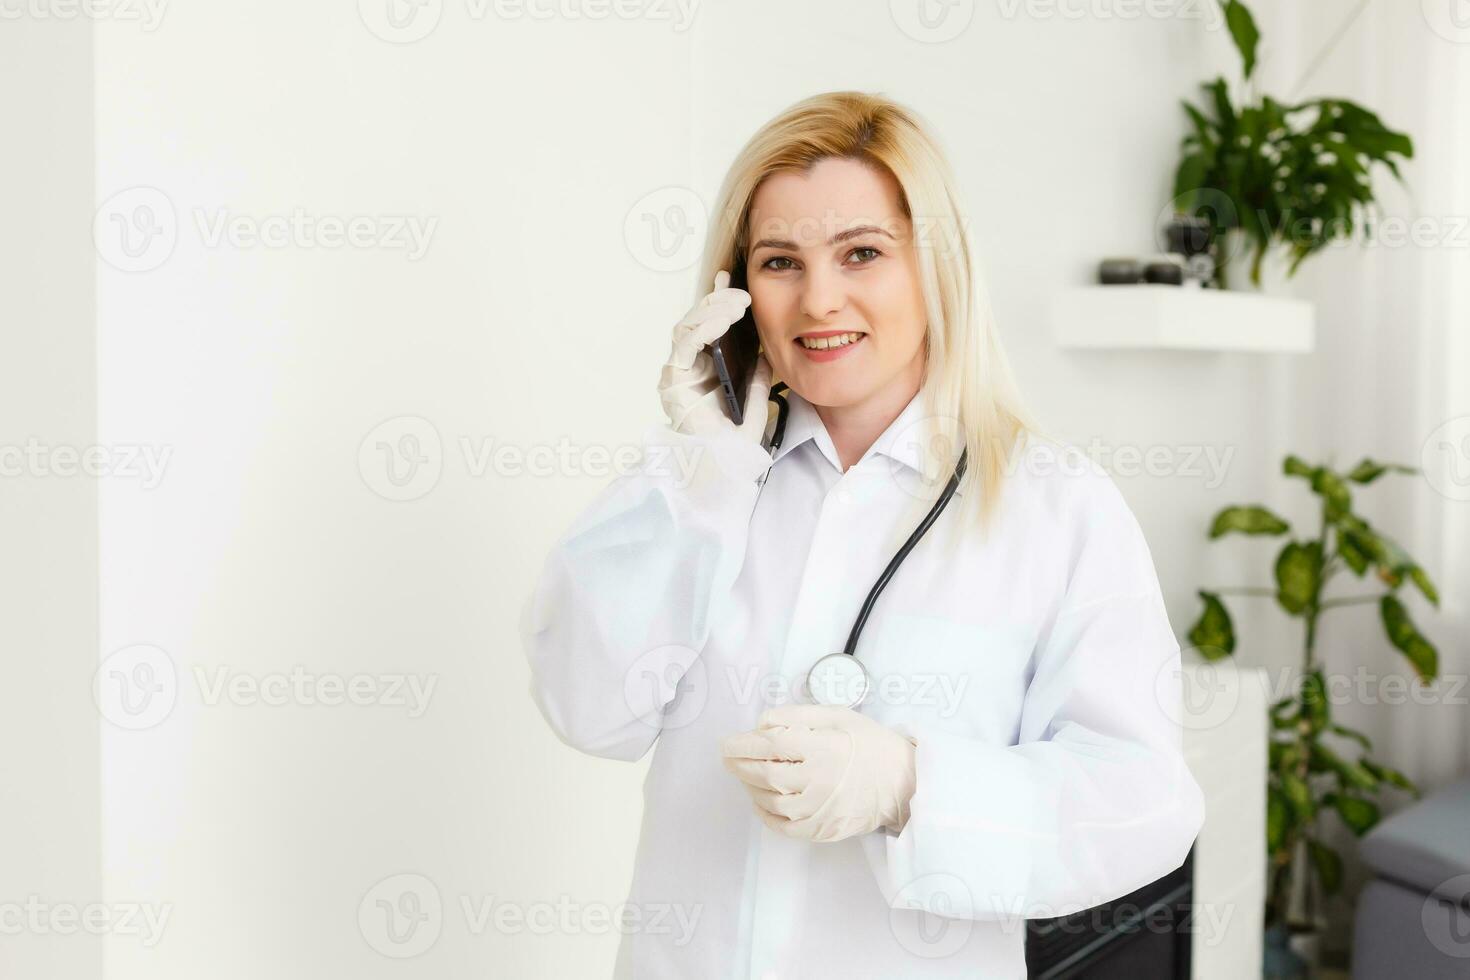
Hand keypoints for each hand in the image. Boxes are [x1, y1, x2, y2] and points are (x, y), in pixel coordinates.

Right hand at [658, 270, 771, 443]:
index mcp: (704, 369)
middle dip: (716, 301)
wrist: (728, 466)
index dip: (718, 301)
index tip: (733, 280)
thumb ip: (758, 374)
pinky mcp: (673, 382)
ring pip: (687, 328)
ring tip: (736, 303)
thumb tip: (765, 349)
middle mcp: (687, 368)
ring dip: (711, 311)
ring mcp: (677, 374)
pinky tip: (722, 321)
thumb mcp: (757, 397)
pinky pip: (685, 346)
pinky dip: (703, 329)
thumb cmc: (737, 438)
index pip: (708, 326)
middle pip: (695, 322)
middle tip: (741, 292)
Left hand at [720, 704, 917, 842]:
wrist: (904, 781)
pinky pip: (786, 828)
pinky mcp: (824, 830)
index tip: (727, 743)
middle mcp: (819, 781)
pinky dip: (767, 816)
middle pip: (766, 775)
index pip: (771, 746)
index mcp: (823, 748)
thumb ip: (797, 716)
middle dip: (740, 765)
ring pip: (772, 802)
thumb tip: (761, 723)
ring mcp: (821, 810)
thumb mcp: (837, 715)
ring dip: (751, 788)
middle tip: (728, 758)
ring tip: (744, 775)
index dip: (743, 744)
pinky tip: (759, 803)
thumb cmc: (870, 743)